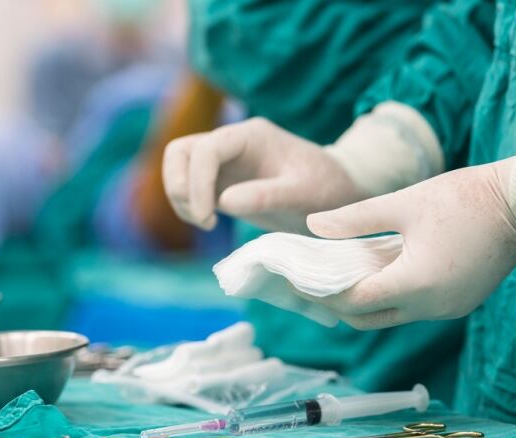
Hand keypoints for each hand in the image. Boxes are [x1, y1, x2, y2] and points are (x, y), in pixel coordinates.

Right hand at [163, 117, 366, 231]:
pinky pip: (188, 187)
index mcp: (251, 136)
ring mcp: (224, 162)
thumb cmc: (326, 187)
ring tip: (205, 222)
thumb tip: (223, 201)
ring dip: (180, 196)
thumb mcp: (304, 193)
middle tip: (203, 219)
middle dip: (180, 186)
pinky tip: (209, 223)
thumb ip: (267, 195)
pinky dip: (188, 205)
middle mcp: (232, 144)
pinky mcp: (221, 182)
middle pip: (180, 152)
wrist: (336, 193)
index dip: (197, 182)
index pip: (206, 149)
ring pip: (179, 167)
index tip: (207, 217)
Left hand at [306, 159, 515, 329]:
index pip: (354, 301)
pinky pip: (413, 307)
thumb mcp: (402, 203)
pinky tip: (376, 271)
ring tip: (340, 273)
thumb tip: (312, 224)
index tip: (299, 278)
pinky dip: (390, 294)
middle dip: (338, 303)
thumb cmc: (464, 198)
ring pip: (391, 314)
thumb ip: (354, 218)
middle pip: (368, 317)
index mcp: (415, 285)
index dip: (323, 291)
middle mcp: (431, 307)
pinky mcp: (458, 303)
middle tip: (314, 281)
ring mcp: (447, 309)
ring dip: (365, 298)